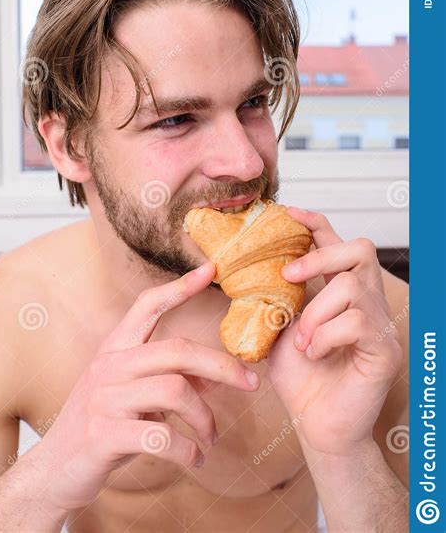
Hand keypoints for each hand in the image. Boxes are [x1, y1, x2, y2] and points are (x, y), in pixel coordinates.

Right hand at [37, 261, 259, 511]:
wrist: (55, 469)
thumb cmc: (104, 426)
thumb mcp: (135, 396)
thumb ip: (172, 381)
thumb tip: (220, 376)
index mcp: (115, 350)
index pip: (147, 306)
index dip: (179, 287)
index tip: (210, 270)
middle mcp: (108, 366)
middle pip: (177, 350)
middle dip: (222, 366)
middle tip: (251, 384)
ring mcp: (105, 399)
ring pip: (175, 391)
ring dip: (205, 418)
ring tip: (211, 438)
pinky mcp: (104, 435)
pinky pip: (162, 437)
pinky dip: (188, 451)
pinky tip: (194, 459)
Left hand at [268, 207, 402, 455]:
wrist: (315, 424)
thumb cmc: (299, 376)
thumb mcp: (280, 327)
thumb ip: (276, 296)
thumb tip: (250, 264)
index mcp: (342, 292)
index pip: (338, 243)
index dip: (316, 223)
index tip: (288, 213)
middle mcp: (367, 301)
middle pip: (359, 248)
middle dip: (319, 256)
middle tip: (288, 274)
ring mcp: (381, 324)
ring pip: (351, 286)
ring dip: (315, 311)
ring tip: (302, 339)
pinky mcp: (386, 349)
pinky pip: (357, 322)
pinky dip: (326, 335)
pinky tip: (316, 353)